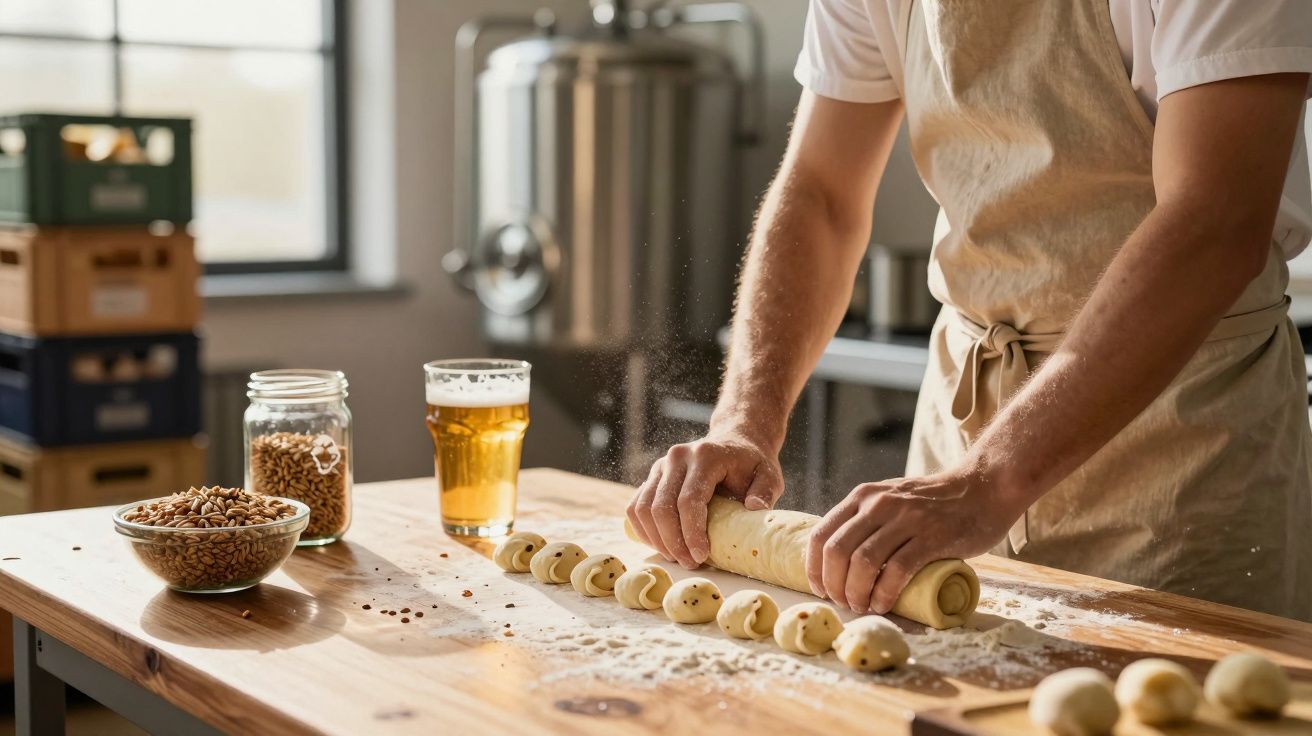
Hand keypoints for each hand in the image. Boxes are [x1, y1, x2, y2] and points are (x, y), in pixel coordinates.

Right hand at [627, 432, 783, 568]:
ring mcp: (661, 465)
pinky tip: (662, 545)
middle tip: (690, 564)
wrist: (735, 441)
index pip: (689, 499)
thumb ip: (764, 491)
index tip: (701, 556)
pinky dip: (644, 530)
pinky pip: (636, 506)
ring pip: (643, 508)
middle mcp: (677, 457)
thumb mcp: (768, 475)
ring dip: (657, 540)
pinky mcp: (652, 476)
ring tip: (678, 557)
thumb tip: (754, 508)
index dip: (691, 532)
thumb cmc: (752, 464)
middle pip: (662, 507)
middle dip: (673, 542)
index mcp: (706, 456)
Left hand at [806, 467, 1025, 613]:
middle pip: (837, 551)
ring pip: (863, 562)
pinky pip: (897, 570)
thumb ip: (867, 519)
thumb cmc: (934, 503)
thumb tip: (839, 560)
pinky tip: (883, 605)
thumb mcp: (891, 499)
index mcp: (863, 496)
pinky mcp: (932, 537)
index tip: (820, 589)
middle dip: (834, 585)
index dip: (814, 568)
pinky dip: (884, 594)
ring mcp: (906, 519)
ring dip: (856, 592)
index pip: (820, 534)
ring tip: (862, 606)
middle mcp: (879, 504)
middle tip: (843, 603)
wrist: (983, 489)